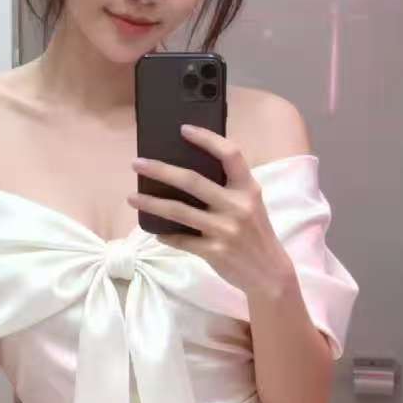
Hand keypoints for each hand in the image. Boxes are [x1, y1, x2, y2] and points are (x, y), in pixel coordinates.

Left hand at [129, 124, 293, 298]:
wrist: (270, 273)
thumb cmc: (255, 232)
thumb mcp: (251, 204)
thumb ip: (229, 188)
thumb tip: (187, 174)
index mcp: (248, 188)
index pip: (230, 154)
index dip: (207, 138)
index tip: (183, 129)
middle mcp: (237, 206)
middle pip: (192, 181)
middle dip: (160, 170)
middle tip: (137, 163)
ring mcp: (225, 230)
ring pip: (179, 211)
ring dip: (151, 203)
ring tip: (131, 197)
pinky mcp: (215, 252)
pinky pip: (182, 240)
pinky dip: (165, 234)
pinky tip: (154, 230)